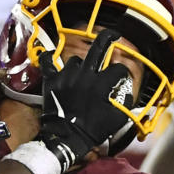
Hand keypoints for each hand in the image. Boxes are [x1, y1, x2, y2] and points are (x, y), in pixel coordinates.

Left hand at [36, 28, 135, 170]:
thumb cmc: (92, 131)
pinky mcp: (51, 81)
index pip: (117, 69)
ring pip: (75, 60)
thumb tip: (126, 93)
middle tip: (114, 35)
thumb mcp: (117, 119)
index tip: (120, 79)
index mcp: (101, 84)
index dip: (122, 74)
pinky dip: (49, 57)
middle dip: (109, 37)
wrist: (66, 139)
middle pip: (99, 46)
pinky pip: (47, 62)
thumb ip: (126, 103)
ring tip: (80, 73)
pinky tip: (52, 55)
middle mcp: (84, 75)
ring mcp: (66, 76)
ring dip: (80, 64)